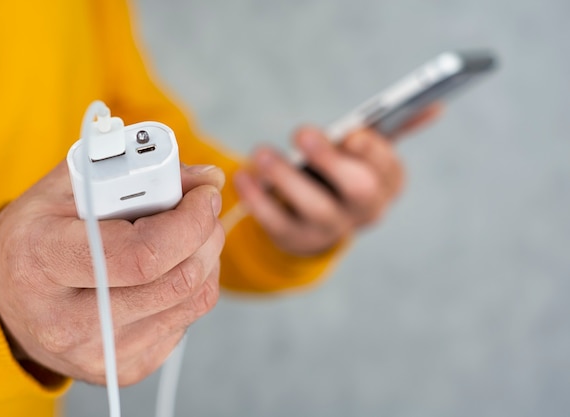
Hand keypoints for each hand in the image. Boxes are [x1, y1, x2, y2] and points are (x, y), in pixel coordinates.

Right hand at [0, 161, 224, 385]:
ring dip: (206, 259)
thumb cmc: (39, 234)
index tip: (204, 194)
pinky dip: (191, 289)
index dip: (190, 222)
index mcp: (43, 261)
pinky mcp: (123, 369)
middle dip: (206, 235)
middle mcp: (66, 322)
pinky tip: (168, 270)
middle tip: (203, 207)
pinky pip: (185, 323)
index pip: (142, 255)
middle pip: (177, 282)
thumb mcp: (68, 187)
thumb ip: (135, 173)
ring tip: (188, 235)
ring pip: (192, 303)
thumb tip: (207, 178)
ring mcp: (98, 354)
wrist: (7, 298)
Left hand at [233, 105, 440, 255]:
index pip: (389, 171)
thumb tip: (435, 104)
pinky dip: (257, 200)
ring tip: (261, 153)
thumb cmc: (340, 176)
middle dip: (331, 160)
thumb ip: (393, 129)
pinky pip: (276, 223)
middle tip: (302, 132)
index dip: (373, 152)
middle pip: (358, 191)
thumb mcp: (366, 155)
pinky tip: (243, 176)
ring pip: (314, 209)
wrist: (313, 224)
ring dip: (285, 178)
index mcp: (385, 185)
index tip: (353, 133)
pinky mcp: (295, 240)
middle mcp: (363, 212)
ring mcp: (329, 230)